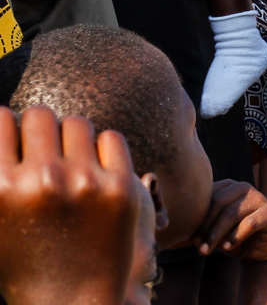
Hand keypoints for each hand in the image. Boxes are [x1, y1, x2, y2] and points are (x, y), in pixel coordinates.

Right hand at [0, 106, 141, 304]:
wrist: (72, 303)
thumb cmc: (24, 261)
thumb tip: (2, 120)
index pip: (1, 119)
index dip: (8, 127)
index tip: (14, 139)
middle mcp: (41, 181)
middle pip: (40, 114)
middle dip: (40, 129)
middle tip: (44, 151)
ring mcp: (85, 182)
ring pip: (77, 123)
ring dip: (72, 138)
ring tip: (70, 164)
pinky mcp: (122, 186)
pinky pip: (111, 138)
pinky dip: (103, 151)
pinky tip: (95, 173)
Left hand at [190, 180, 266, 262]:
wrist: (260, 250)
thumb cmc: (233, 236)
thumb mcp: (214, 231)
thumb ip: (200, 227)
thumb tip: (177, 230)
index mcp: (228, 186)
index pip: (208, 195)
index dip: (196, 217)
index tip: (189, 238)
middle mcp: (243, 187)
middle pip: (218, 202)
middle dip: (205, 226)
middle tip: (197, 246)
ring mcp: (258, 198)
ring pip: (231, 213)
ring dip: (216, 234)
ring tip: (206, 250)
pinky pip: (250, 223)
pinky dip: (235, 237)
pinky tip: (227, 248)